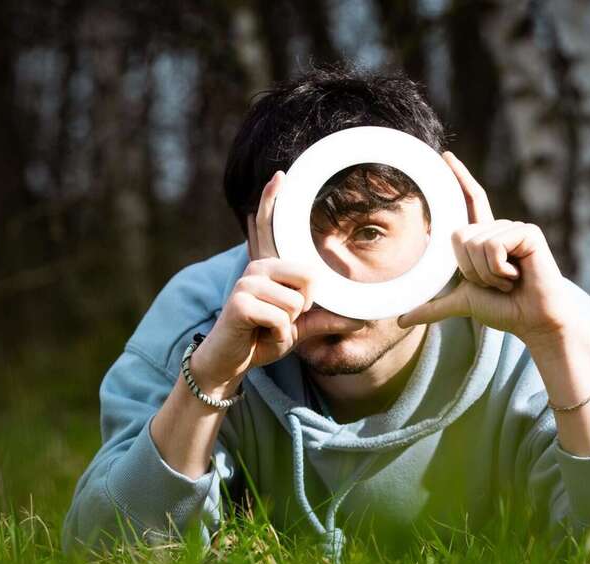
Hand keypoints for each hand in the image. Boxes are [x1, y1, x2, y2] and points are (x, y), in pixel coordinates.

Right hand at [190, 171, 366, 390]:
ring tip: (268, 329)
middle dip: (305, 307)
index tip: (280, 175)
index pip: (270, 229)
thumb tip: (360, 320)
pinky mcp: (240, 303)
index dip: (272, 201)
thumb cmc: (261, 340)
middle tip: (282, 320)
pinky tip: (261, 337)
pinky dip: (278, 337)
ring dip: (289, 327)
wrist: (229, 362)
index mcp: (269, 268)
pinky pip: (282, 319)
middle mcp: (257, 268)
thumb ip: (324, 319)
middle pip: (309, 277)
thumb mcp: (297, 328)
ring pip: (296, 303)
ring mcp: (247, 283)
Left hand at [397, 152, 582, 347]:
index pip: (469, 201)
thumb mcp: (462, 303)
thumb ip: (432, 307)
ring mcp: (514, 227)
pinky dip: (498, 270)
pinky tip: (517, 276)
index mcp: (485, 238)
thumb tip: (401, 321)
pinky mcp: (527, 232)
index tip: (444, 156)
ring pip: (474, 243)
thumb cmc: (504, 310)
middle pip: (458, 235)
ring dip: (486, 274)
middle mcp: (498, 228)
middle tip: (494, 282)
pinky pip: (493, 246)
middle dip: (469, 269)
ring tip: (508, 281)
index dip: (458, 178)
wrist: (532, 320)